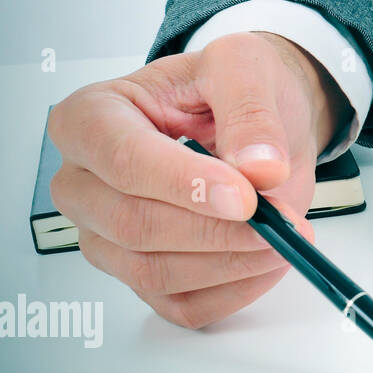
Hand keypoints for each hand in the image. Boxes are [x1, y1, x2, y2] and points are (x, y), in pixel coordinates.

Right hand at [48, 31, 346, 327]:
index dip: (186, 184)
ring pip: (154, 272)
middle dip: (217, 230)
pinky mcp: (141, 274)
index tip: (246, 197)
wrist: (253, 118)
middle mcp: (84, 182)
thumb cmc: (232, 85)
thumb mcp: (245, 68)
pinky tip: (270, 260)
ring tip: (287, 236)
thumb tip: (260, 168)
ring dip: (231, 262)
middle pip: (134, 225)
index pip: (124, 161)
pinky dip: (234, 290)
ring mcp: (106, 234)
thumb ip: (251, 113)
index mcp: (91, 117)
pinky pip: (181, 304)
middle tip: (282, 220)